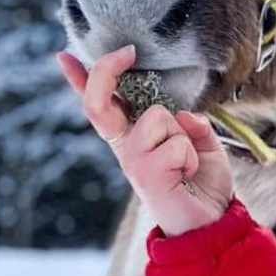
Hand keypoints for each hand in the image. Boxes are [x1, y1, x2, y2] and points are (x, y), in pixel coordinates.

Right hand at [57, 47, 234, 236]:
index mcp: (135, 136)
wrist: (211, 223)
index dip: (81, 80)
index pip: (103, 105)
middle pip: (98, 103)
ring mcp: (132, 162)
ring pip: (157, 117)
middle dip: (106, 72)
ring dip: (183, 134)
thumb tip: (179, 113)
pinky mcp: (145, 175)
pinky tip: (187, 175)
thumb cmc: (202, 183)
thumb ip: (191, 122)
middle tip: (127, 52)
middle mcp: (126, 147)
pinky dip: (192, 155)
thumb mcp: (203, 141)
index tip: (64, 55)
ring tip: (187, 160)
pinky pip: (176, 143)